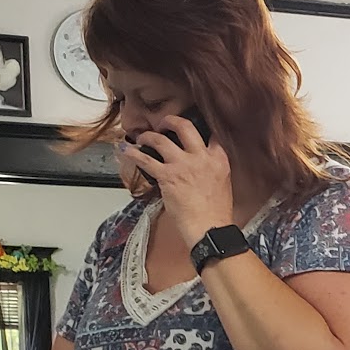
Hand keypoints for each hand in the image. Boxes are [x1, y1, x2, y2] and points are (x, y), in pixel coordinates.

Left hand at [118, 116, 233, 246]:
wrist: (210, 229)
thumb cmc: (216, 214)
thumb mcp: (222, 184)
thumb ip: (210, 169)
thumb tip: (196, 166)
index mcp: (219, 160)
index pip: (210, 134)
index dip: (198, 128)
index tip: (188, 130)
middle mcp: (201, 157)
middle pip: (184, 126)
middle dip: (170, 121)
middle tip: (163, 124)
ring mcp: (183, 165)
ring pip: (160, 139)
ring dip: (148, 136)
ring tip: (142, 138)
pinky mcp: (167, 176)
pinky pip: (145, 159)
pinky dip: (133, 154)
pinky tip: (126, 151)